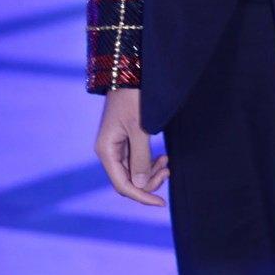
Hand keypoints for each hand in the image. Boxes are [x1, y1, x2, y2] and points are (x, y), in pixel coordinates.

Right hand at [94, 87, 169, 205]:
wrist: (131, 72)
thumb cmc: (134, 98)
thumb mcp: (140, 128)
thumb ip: (141, 158)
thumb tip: (141, 186)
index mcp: (106, 151)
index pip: (123, 185)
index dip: (142, 196)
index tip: (161, 202)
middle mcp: (108, 151)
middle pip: (128, 180)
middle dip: (149, 181)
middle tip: (168, 171)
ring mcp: (116, 145)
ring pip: (133, 171)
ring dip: (151, 172)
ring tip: (167, 163)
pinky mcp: (125, 139)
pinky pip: (136, 159)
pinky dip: (149, 162)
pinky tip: (162, 157)